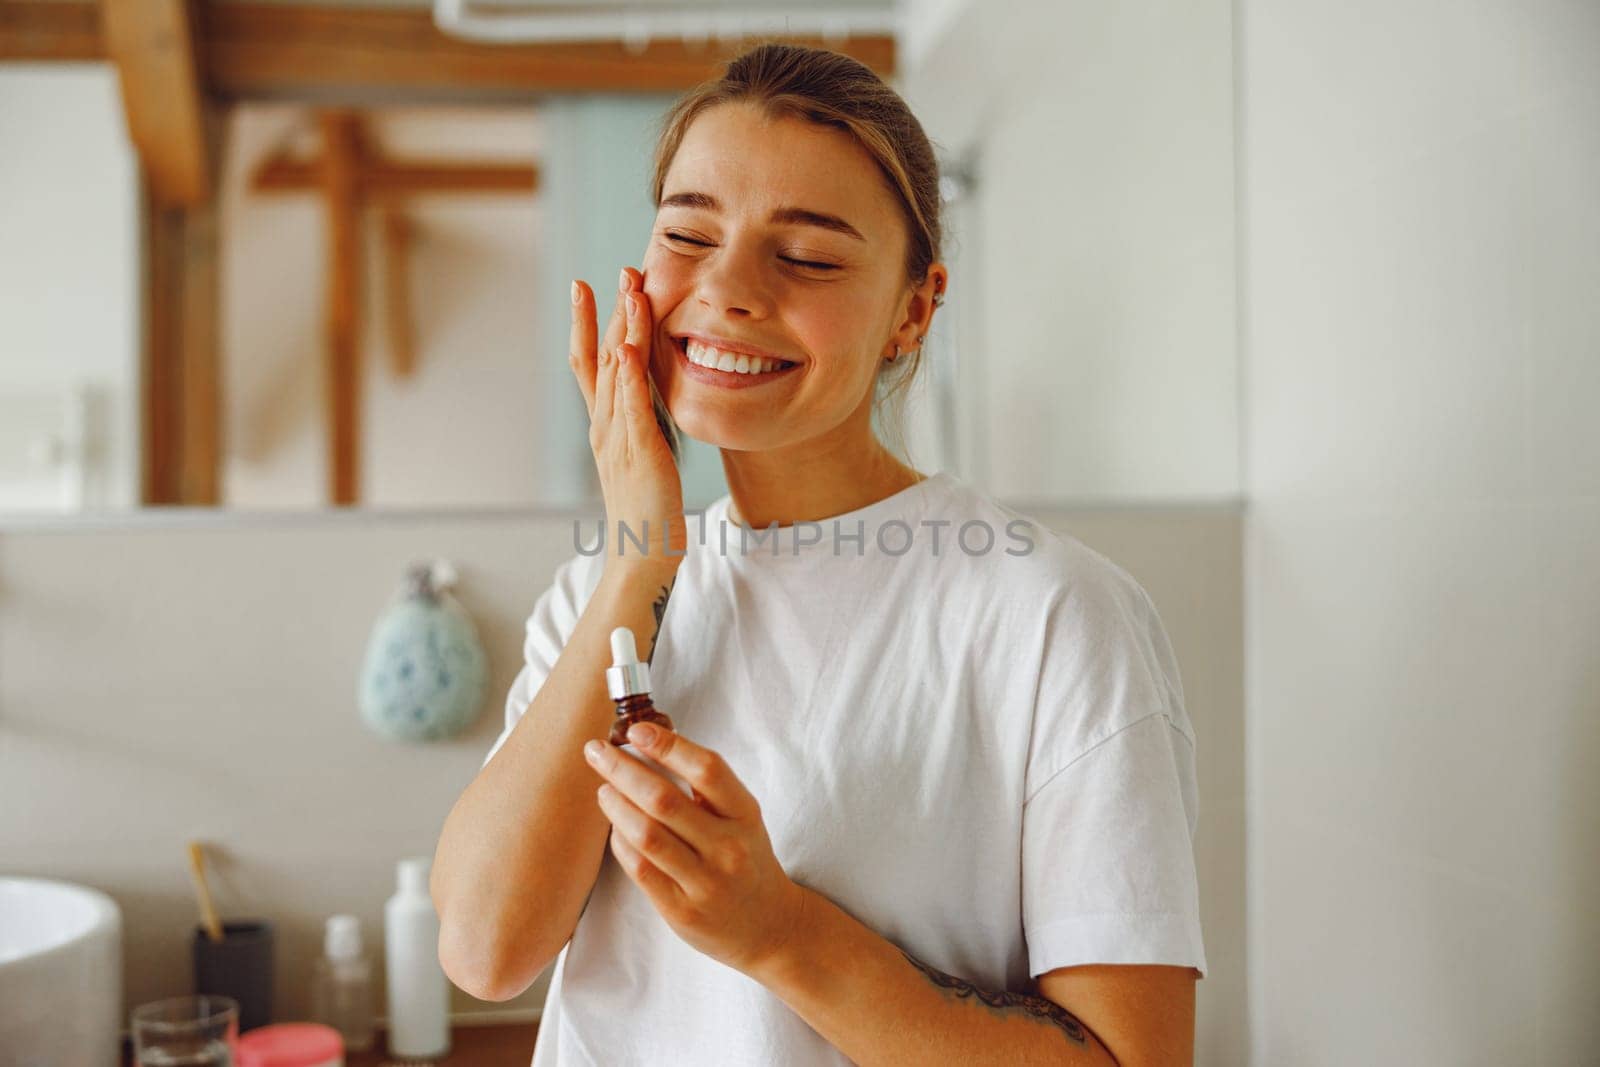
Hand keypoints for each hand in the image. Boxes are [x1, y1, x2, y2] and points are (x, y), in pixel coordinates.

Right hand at [570, 268, 685, 576]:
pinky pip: (631, 408)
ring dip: (622, 329)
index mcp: (605, 425)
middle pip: (601, 358)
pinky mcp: (639, 454)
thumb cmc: (647, 511)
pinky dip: (630, 377)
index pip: (592, 363)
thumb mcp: (640, 455)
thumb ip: (637, 423)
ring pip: (616, 374)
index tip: (592, 285)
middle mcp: (604, 426)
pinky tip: (632, 347)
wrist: (640, 556)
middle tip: (619, 272)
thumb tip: (642, 396)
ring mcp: (618, 439)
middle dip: (608, 312)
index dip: (590, 323)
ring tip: (628, 291)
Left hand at [582, 723, 809, 976]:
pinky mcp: (682, 911)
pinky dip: (620, 842)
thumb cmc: (745, 858)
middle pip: (665, 800)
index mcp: (745, 814)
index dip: (668, 746)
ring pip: (647, 835)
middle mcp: (729, 847)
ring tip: (602, 788)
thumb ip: (706, 789)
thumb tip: (649, 746)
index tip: (635, 730)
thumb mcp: (741, 818)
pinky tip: (614, 825)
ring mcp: (706, 882)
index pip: (707, 770)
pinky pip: (640, 869)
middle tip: (597, 751)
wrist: (767, 925)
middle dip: (623, 769)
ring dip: (616, 805)